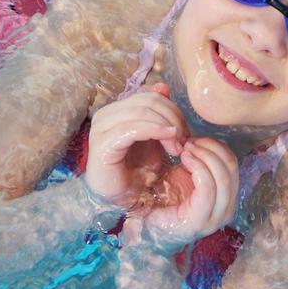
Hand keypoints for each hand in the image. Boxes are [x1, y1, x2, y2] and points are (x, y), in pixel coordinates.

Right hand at [83, 83, 186, 210]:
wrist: (122, 201)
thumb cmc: (137, 173)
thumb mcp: (154, 139)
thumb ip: (158, 114)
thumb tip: (163, 86)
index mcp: (117, 111)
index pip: (151, 95)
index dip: (173, 109)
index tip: (185, 132)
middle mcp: (106, 115)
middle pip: (149, 101)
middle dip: (173, 119)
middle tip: (185, 141)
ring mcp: (102, 128)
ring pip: (144, 111)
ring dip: (168, 127)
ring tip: (178, 148)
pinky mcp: (103, 144)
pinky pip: (134, 127)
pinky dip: (156, 130)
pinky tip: (170, 139)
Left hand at [121, 137, 238, 252]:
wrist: (144, 226)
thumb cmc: (162, 200)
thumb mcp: (186, 175)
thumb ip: (200, 162)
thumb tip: (200, 139)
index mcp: (226, 196)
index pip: (232, 163)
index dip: (215, 146)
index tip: (193, 139)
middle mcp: (226, 208)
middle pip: (231, 166)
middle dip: (210, 148)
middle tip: (188, 141)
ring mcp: (216, 217)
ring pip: (223, 176)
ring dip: (204, 155)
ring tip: (184, 149)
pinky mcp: (200, 220)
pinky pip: (208, 187)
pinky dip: (199, 167)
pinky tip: (184, 159)